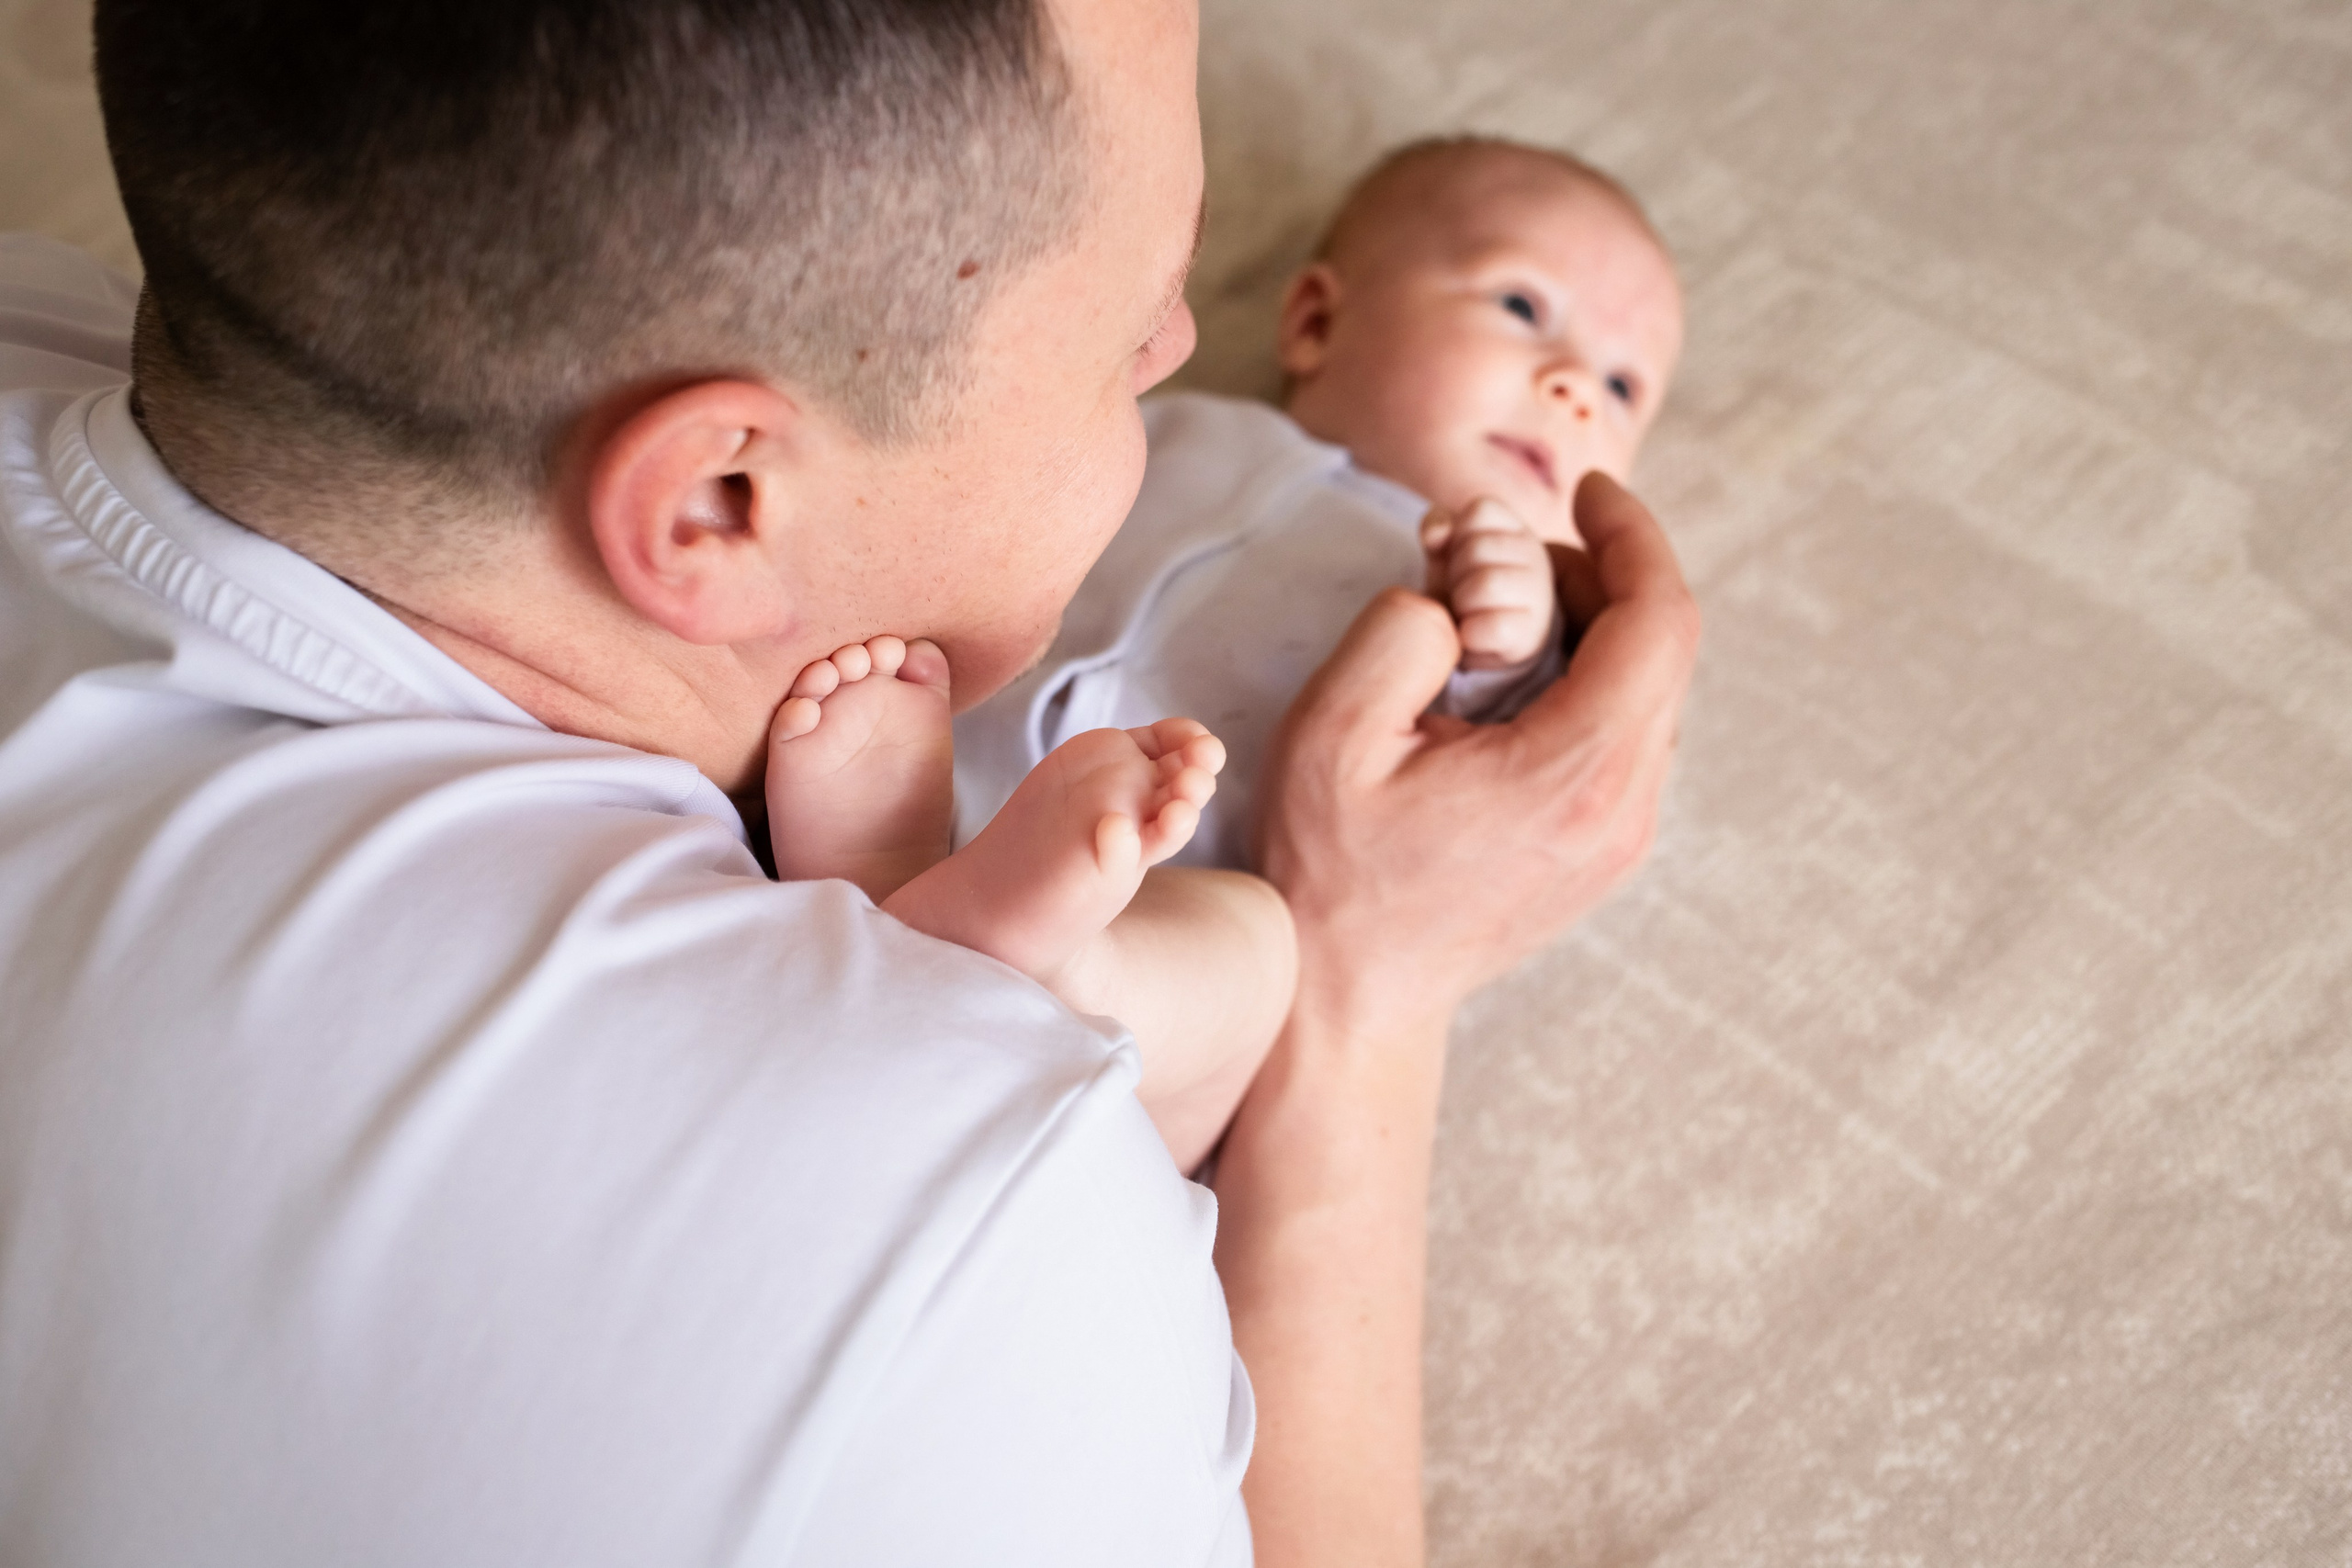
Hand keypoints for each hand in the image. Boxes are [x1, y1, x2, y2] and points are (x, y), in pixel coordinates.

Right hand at [1257, 470, 1698, 1030]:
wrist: (1349, 999)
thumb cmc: (1333, 870)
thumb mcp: (1335, 730)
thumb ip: (1401, 630)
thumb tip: (1456, 601)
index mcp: (1574, 771)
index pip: (1660, 619)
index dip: (1633, 534)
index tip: (1585, 489)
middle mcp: (1624, 807)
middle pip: (1663, 649)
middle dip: (1597, 575)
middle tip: (1505, 556)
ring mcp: (1623, 838)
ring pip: (1650, 692)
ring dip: (1592, 630)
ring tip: (1500, 615)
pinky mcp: (1606, 853)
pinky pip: (1627, 737)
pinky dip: (1585, 683)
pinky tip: (1510, 683)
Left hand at [1420, 497, 1556, 670]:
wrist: (1489, 642)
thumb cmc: (1465, 587)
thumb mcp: (1447, 549)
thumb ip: (1437, 526)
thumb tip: (1438, 534)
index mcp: (1516, 529)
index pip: (1479, 510)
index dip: (1457, 536)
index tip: (1462, 559)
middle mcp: (1535, 555)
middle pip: (1476, 549)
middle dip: (1456, 574)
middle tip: (1463, 592)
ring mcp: (1538, 593)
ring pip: (1484, 585)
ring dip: (1462, 605)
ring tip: (1468, 612)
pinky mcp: (1530, 633)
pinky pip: (1487, 627)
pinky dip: (1469, 635)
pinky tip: (1474, 636)